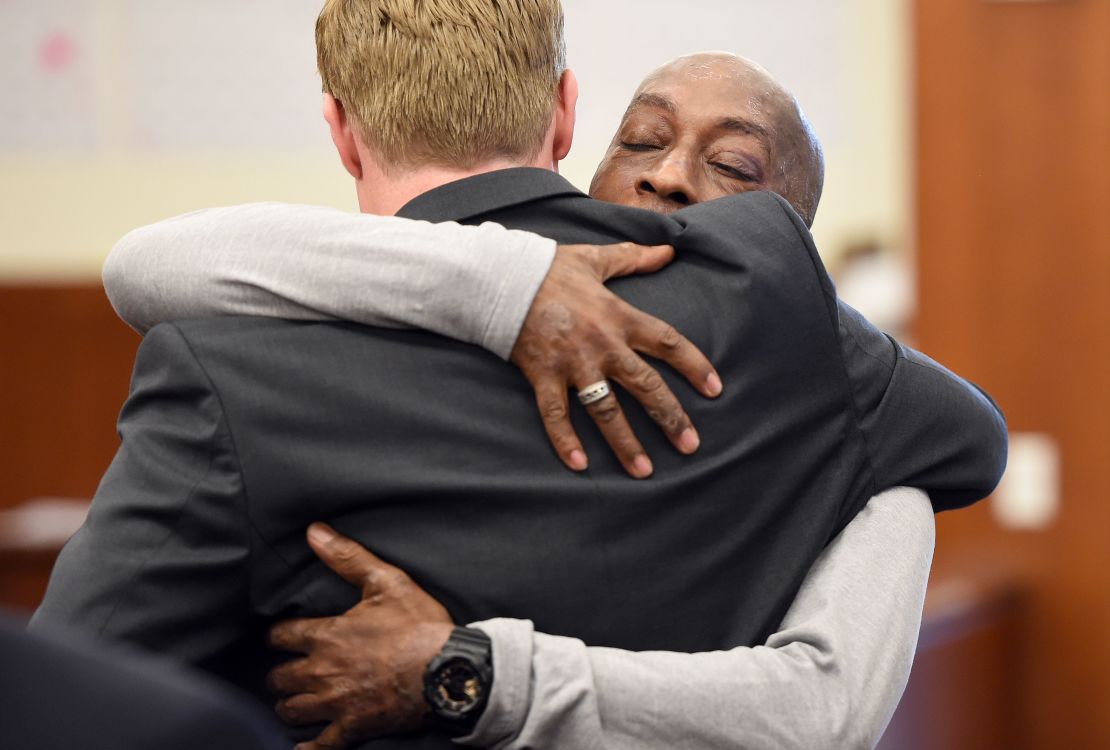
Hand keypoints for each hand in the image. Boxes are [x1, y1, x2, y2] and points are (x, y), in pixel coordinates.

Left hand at [267, 524, 454, 749]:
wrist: (446, 670)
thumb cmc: (419, 625)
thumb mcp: (386, 581)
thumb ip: (347, 557)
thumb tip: (314, 531)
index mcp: (327, 636)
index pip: (281, 636)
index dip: (277, 636)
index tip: (280, 637)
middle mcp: (322, 672)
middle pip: (280, 677)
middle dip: (280, 672)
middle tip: (287, 670)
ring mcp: (336, 703)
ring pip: (292, 709)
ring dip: (289, 704)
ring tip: (294, 699)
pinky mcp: (353, 728)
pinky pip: (319, 745)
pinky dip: (307, 748)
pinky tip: (301, 748)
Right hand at [511, 242, 722, 478]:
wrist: (500, 278)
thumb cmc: (549, 268)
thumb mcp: (595, 259)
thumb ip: (634, 258)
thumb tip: (669, 249)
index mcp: (618, 316)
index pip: (667, 342)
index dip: (694, 365)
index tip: (715, 389)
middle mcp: (601, 344)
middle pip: (645, 385)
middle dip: (670, 416)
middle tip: (690, 445)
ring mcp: (572, 363)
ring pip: (605, 409)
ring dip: (626, 442)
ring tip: (645, 471)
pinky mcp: (543, 375)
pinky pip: (556, 414)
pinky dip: (565, 440)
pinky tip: (579, 466)